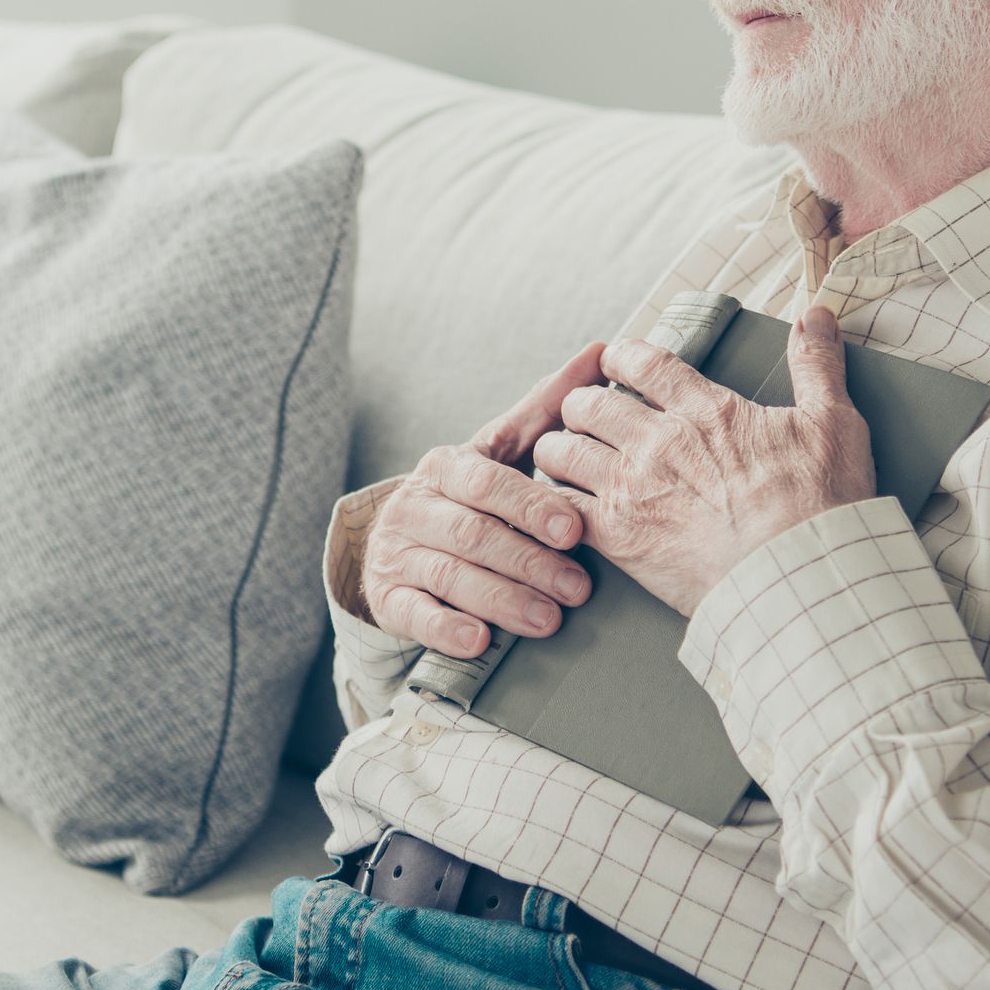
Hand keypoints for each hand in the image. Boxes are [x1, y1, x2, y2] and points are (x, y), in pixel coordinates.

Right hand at [358, 340, 606, 658]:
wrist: (396, 544)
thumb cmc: (468, 496)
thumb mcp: (500, 452)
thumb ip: (548, 409)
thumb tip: (601, 350)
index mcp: (446, 467)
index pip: (487, 483)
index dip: (531, 506)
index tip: (575, 530)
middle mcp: (415, 506)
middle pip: (472, 534)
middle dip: (529, 562)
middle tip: (578, 588)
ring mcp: (397, 554)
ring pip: (450, 577)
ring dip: (503, 600)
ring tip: (549, 620)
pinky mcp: (387, 599)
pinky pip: (415, 615)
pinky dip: (447, 629)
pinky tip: (480, 640)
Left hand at [531, 305, 873, 615]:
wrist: (802, 575)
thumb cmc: (821, 505)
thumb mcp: (833, 422)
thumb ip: (817, 364)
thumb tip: (817, 313)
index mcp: (705, 410)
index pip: (641, 362)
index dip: (619, 356)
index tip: (613, 361)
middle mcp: (659, 441)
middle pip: (587, 404)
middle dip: (579, 405)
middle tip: (585, 416)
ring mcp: (633, 488)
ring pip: (560, 452)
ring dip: (556, 451)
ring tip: (564, 458)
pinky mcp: (619, 537)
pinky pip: (561, 507)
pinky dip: (554, 505)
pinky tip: (562, 509)